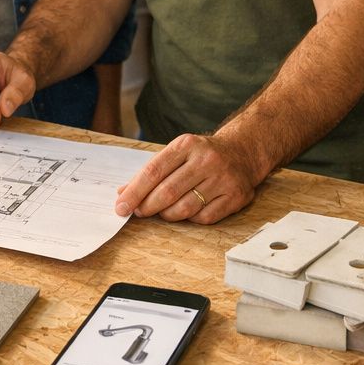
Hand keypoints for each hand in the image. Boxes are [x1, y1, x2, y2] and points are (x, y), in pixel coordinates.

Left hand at [115, 133, 264, 224]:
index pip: (154, 171)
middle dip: (147, 207)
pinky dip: (191, 219)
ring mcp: (223, 179)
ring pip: (185, 208)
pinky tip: (189, 211)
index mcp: (187, 145)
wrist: (243, 151)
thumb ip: (151, 172)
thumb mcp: (177, 153)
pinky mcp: (235, 196)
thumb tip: (123, 193)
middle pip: (168, 192)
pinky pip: (204, 218)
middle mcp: (207, 160)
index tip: (121, 207)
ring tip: (163, 211)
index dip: (134, 192)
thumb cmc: (201, 155)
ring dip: (167, 215)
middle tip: (139, 212)